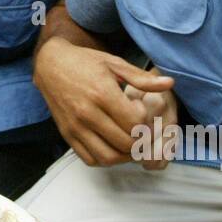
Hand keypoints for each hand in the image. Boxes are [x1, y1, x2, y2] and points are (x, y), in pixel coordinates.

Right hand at [33, 39, 173, 165]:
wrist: (50, 65)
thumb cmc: (85, 62)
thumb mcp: (115, 63)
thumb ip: (142, 78)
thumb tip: (170, 84)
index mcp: (102, 93)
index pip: (135, 123)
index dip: (145, 120)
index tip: (139, 108)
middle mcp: (87, 113)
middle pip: (126, 143)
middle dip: (140, 140)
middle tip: (139, 127)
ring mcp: (76, 127)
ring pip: (109, 157)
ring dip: (125, 155)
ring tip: (129, 140)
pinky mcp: (67, 135)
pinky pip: (90, 159)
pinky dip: (105, 159)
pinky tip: (112, 145)